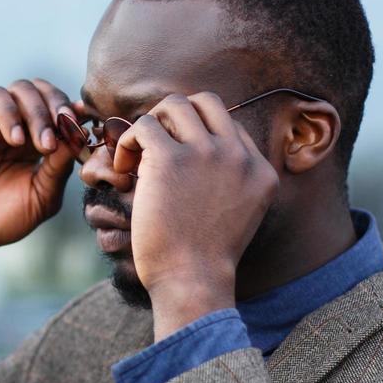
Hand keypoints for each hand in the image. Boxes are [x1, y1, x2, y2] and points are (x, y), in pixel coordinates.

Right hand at [0, 79, 78, 268]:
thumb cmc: (4, 219)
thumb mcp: (43, 196)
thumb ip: (60, 166)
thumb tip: (81, 134)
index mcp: (41, 143)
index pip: (62, 111)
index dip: (76, 112)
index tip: (87, 123)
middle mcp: (21, 128)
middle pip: (45, 91)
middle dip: (60, 106)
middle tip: (66, 129)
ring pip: (22, 89)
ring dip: (38, 111)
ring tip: (43, 145)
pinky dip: (10, 112)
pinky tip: (15, 140)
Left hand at [111, 92, 278, 336]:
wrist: (190, 280)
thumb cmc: (204, 258)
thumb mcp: (241, 216)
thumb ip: (234, 183)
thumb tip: (206, 156)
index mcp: (261, 170)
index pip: (230, 126)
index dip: (199, 136)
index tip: (178, 160)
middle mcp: (238, 155)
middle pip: (205, 102)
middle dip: (176, 116)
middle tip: (156, 145)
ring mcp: (205, 152)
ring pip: (173, 105)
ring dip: (150, 125)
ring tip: (136, 156)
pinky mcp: (168, 158)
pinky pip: (143, 126)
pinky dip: (126, 141)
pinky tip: (122, 167)